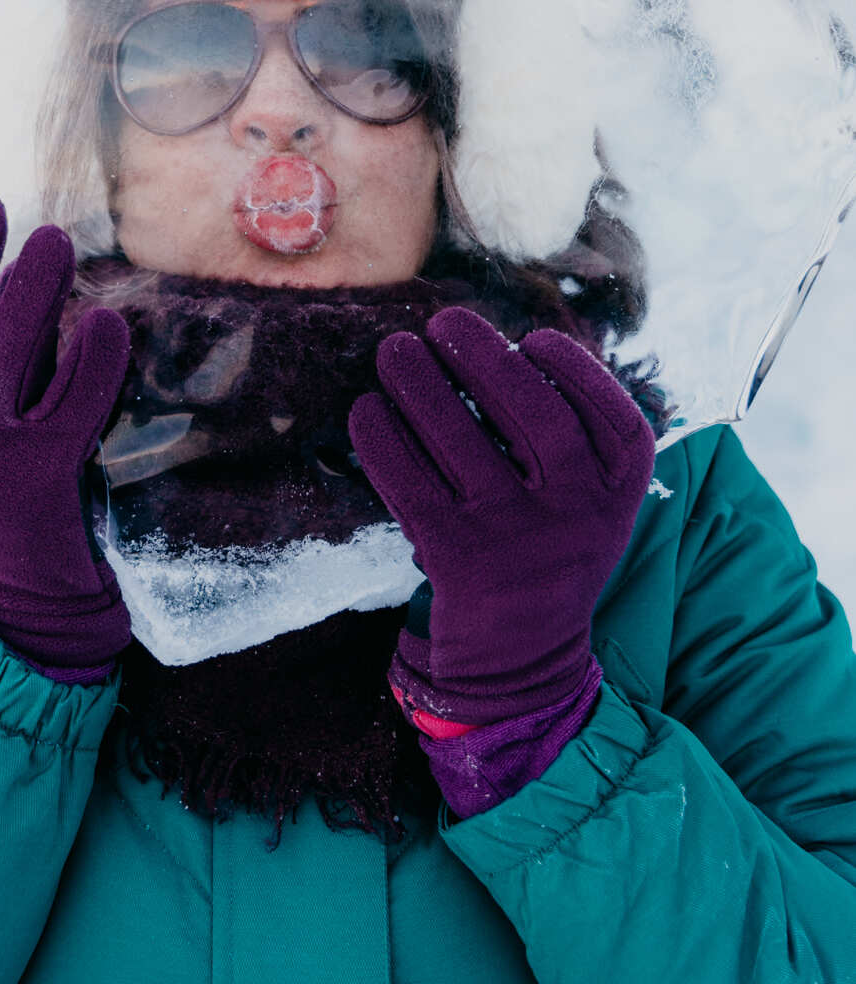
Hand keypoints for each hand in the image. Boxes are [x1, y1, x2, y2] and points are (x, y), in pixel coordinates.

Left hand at [349, 307, 655, 727]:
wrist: (521, 662)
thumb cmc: (548, 552)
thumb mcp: (588, 503)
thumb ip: (573, 437)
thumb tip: (506, 344)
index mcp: (617, 496)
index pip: (614, 418)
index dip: (573, 369)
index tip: (532, 338)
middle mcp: (575, 515)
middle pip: (534, 415)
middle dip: (484, 356)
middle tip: (443, 321)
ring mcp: (514, 539)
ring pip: (462, 441)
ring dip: (421, 384)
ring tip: (395, 351)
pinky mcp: (455, 561)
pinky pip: (411, 486)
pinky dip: (383, 442)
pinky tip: (366, 411)